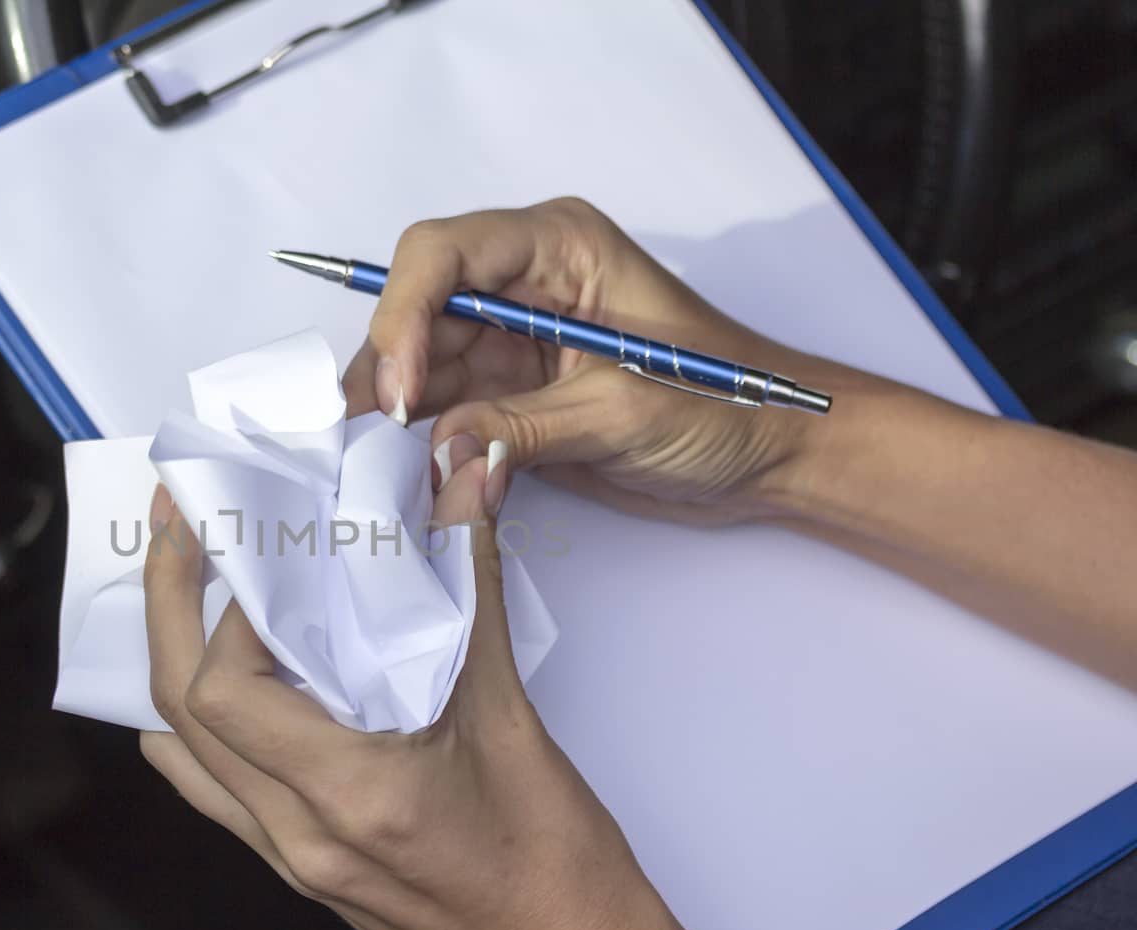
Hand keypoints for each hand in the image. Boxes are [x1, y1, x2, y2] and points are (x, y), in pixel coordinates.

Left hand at [139, 481, 780, 929]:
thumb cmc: (560, 865)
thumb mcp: (515, 716)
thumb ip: (476, 585)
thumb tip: (471, 476)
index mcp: (349, 799)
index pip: (226, 690)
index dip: (230, 607)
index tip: (268, 546)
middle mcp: (299, 838)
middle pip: (179, 712)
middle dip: (167, 606)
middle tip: (180, 523)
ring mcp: (292, 861)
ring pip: (184, 752)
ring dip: (173, 660)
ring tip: (192, 586)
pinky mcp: (302, 868)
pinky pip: (215, 790)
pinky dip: (202, 723)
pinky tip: (231, 676)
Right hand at [344, 197, 877, 526]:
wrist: (771, 458)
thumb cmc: (727, 405)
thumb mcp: (622, 413)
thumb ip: (523, 431)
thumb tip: (439, 454)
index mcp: (558, 247)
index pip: (443, 255)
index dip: (404, 313)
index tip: (399, 391)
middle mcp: (523, 283)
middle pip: (418, 311)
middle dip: (389, 373)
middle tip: (366, 440)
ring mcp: (511, 340)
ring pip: (420, 366)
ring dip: (398, 415)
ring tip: (375, 468)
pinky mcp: (509, 395)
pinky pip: (445, 412)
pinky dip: (424, 445)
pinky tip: (405, 476)